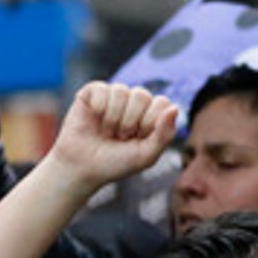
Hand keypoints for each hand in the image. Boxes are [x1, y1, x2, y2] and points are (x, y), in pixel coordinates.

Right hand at [48, 83, 178, 196]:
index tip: (137, 139)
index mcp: (150, 113)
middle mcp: (133, 101)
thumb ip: (164, 135)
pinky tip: (94, 119)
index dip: (149, 122)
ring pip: (121, 91)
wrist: (82, 169)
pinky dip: (98, 107)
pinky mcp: (92, 93)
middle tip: (119, 137)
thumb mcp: (145, 156)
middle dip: (130, 122)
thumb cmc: (115, 163)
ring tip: (106, 131)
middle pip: (142, 95)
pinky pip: (102, 89)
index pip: (162, 103)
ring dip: (113, 118)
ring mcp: (113, 96)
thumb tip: (175, 108)